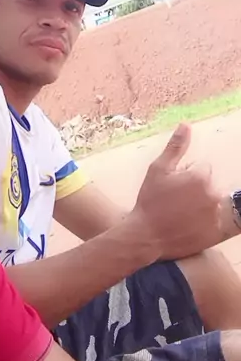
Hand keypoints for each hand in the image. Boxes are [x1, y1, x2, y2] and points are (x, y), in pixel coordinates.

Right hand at [128, 123, 221, 260]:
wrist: (145, 236)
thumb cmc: (149, 201)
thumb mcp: (157, 170)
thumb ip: (175, 147)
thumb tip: (186, 125)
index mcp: (201, 177)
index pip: (201, 168)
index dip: (185, 176)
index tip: (172, 188)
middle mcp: (213, 194)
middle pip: (208, 185)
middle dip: (195, 190)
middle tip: (175, 202)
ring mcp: (215, 215)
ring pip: (211, 203)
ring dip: (200, 206)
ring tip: (180, 215)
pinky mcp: (215, 232)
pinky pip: (214, 221)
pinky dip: (204, 223)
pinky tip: (187, 225)